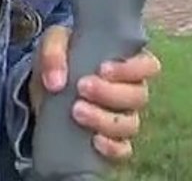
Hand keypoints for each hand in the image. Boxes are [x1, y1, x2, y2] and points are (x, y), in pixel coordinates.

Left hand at [29, 25, 159, 160]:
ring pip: (130, 124)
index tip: (102, 69)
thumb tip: (56, 82)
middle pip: (139, 96)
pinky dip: (112, 148)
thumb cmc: (61, 57)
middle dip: (110, 93)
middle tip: (82, 87)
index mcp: (125, 62)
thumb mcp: (53, 42)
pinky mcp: (111, 141)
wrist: (43, 88)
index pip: (148, 66)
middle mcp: (130, 90)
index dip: (131, 69)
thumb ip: (53, 53)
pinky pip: (123, 150)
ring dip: (105, 119)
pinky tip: (93, 140)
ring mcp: (122, 118)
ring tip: (76, 111)